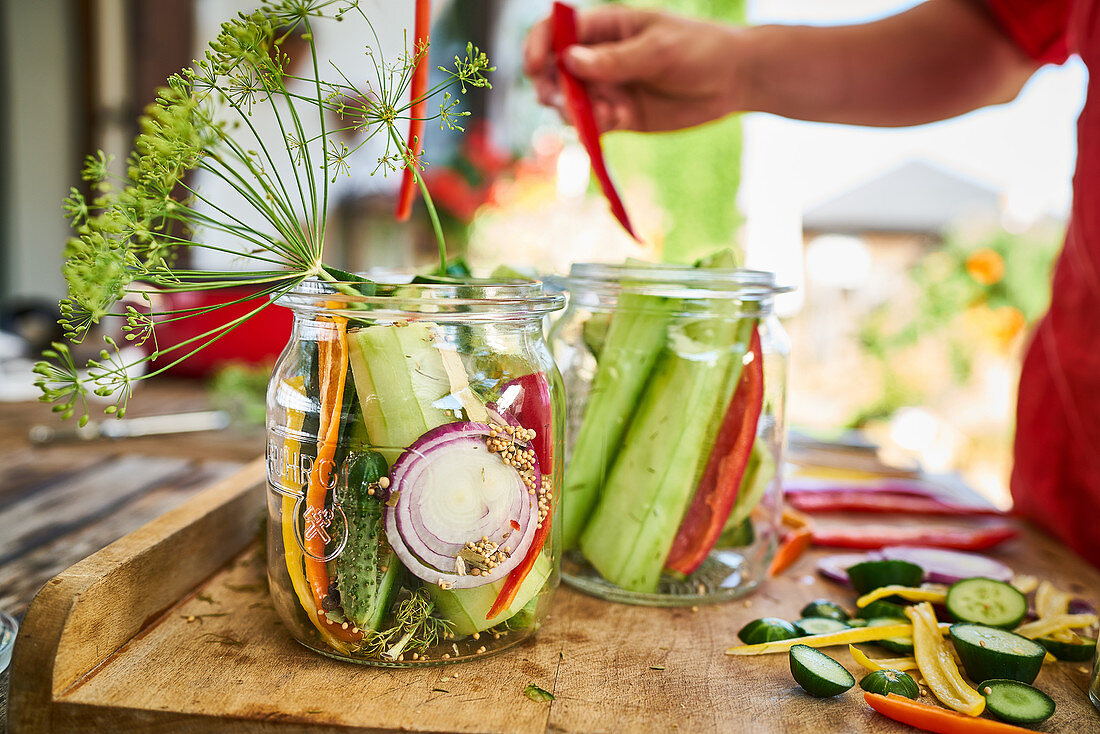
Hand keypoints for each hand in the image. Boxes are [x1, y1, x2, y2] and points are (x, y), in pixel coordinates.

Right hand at [524, 5, 743, 132]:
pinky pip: (591, 124)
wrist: (733, 80)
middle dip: (549, 87)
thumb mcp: (658, 50)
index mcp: (604, 28)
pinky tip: (612, 121)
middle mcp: (598, 58)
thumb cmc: (699, 49)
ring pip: (568, 103)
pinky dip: (591, 127)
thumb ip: (614, 59)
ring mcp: (607, 88)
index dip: (537, 47)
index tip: (534, 67)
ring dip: (570, 111)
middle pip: (553, 72)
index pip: (556, 32)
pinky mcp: (619, 116)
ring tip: (600, 112)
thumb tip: (568, 60)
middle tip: (560, 100)